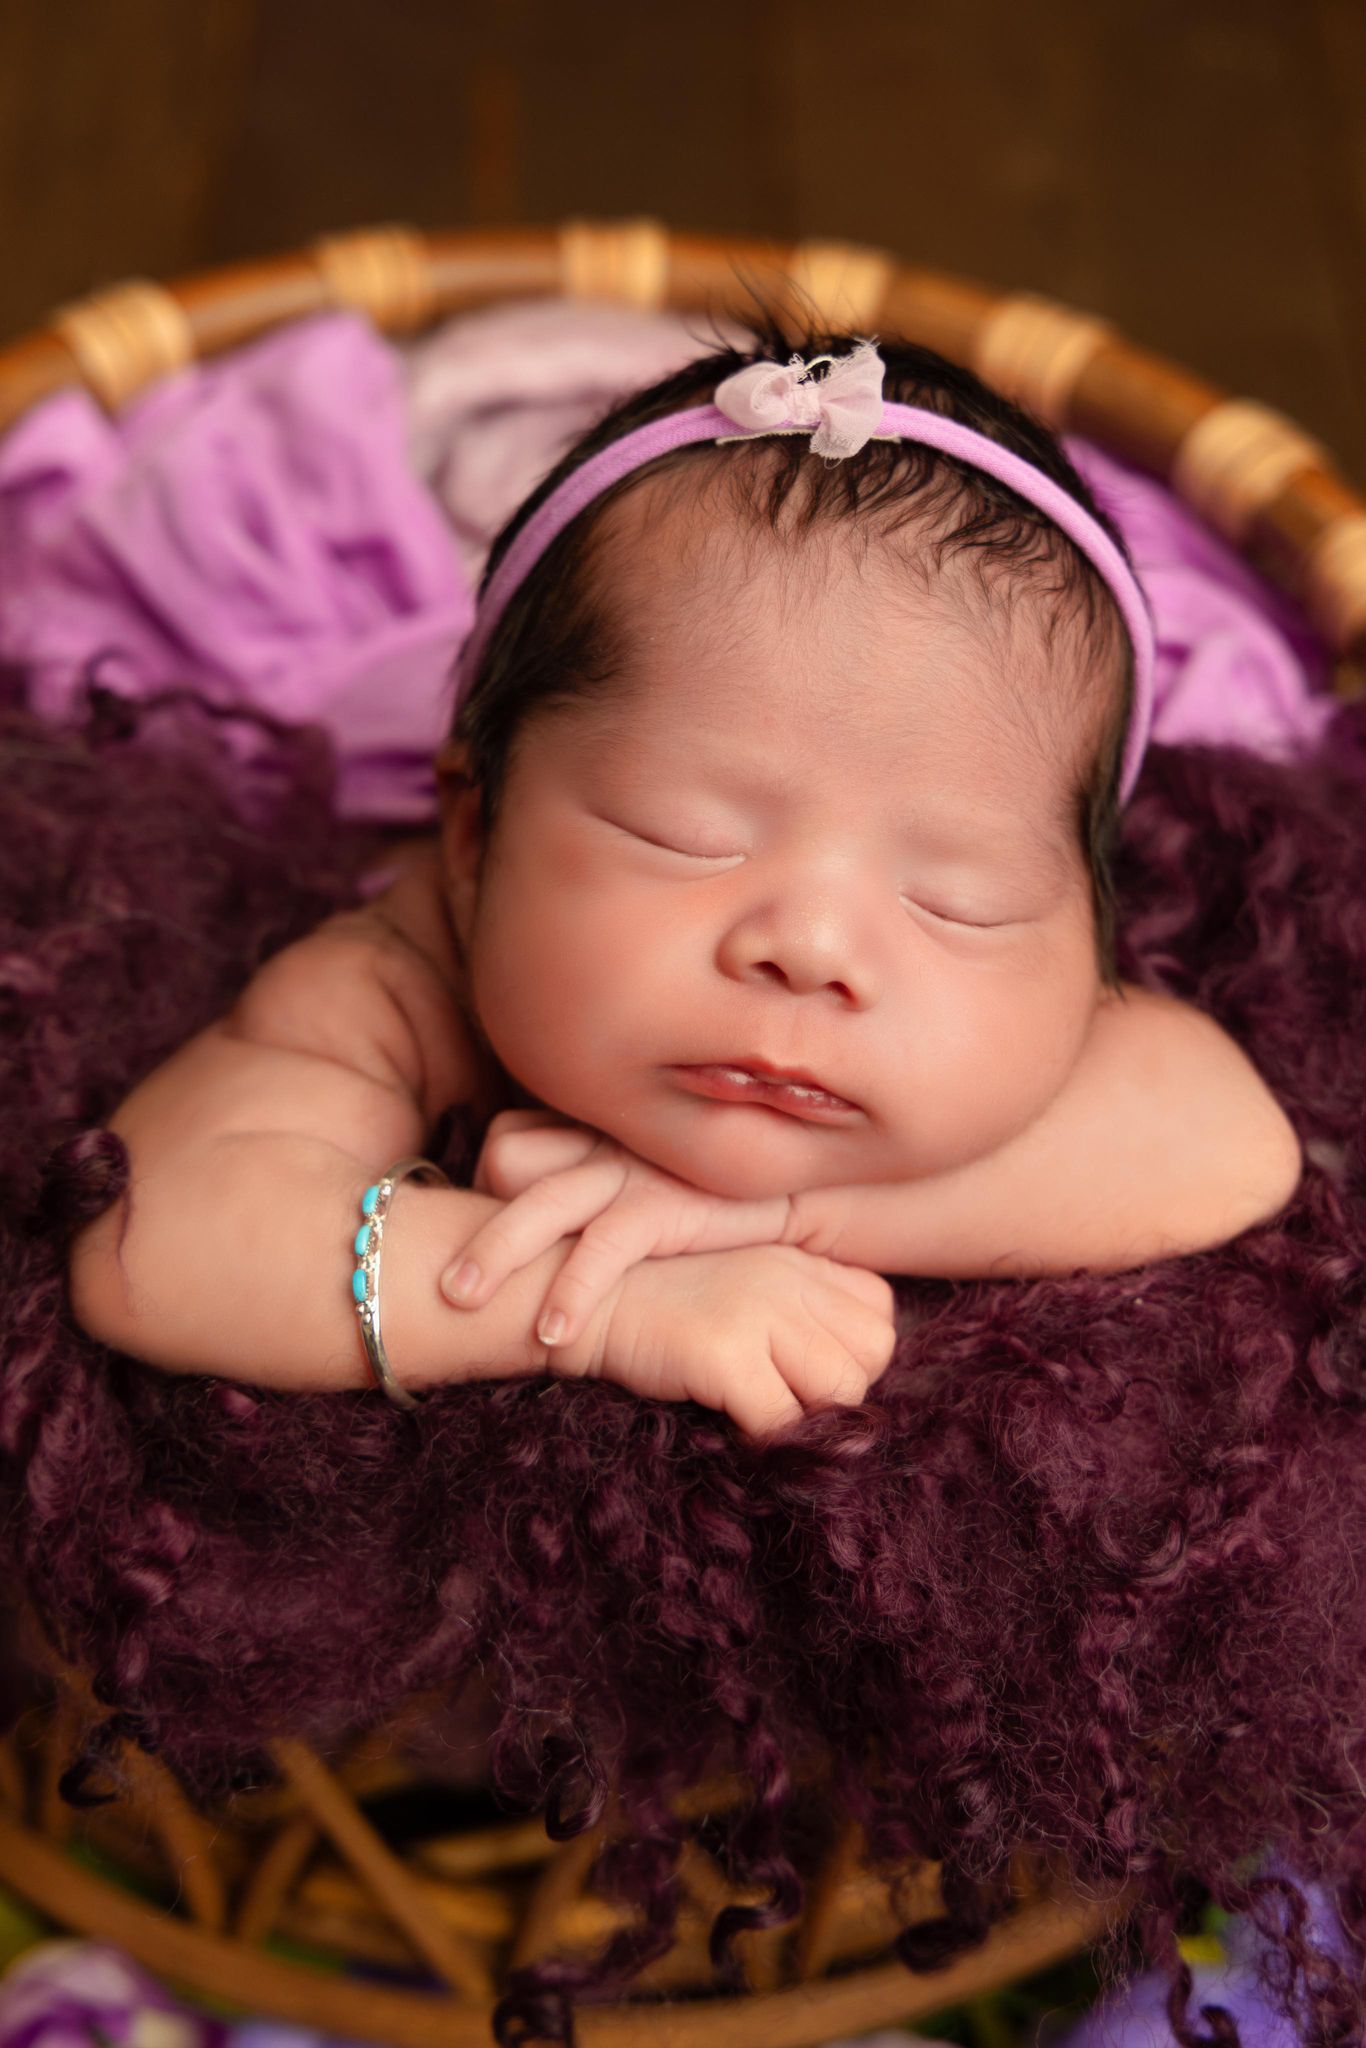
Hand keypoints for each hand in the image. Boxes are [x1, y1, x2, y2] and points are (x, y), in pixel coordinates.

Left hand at [442, 1109, 794, 1348]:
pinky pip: (606, 1244)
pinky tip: (551, 1334)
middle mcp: (612, 1137)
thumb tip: (561, 1239)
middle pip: (510, 1158)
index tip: (472, 1225)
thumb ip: (612, 1196)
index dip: (489, 1180)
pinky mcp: (670, 1199)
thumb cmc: (739, 1199)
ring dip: (497, 1254)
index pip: (512, 1137)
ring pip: (544, 1201)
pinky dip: (574, 1290)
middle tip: (434, 1277)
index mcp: (603, 1129)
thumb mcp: (666, 1185)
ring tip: (460, 1302)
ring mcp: (639, 1164)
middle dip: (467, 1218)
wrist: (826, 1188)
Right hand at [551, 1242, 897, 1441]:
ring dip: (806, 1419)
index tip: (803, 1374)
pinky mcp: (725, 1350)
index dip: (851, 1358)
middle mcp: (789, 1275)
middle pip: (871, 1356)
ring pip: (839, 1391)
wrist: (574, 1302)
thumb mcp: (740, 1283)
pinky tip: (731, 1426)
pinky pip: (782, 1421)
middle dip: (837, 1394)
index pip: (879, 1316)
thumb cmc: (659, 1307)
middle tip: (782, 1401)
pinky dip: (766, 1441)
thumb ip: (797, 1307)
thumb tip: (844, 1376)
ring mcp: (760, 1309)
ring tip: (759, 1415)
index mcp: (798, 1258)